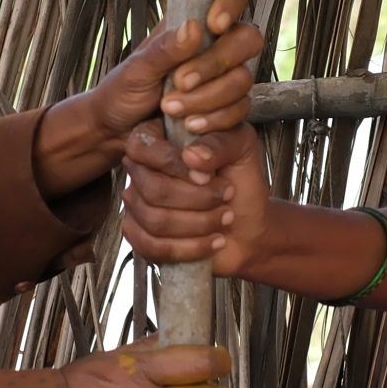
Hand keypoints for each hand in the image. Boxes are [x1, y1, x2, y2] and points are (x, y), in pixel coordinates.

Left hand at [34, 0, 264, 194]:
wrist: (117, 131)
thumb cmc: (123, 90)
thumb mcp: (136, 68)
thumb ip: (164, 49)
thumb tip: (193, 26)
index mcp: (194, 17)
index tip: (214, 24)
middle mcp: (216, 42)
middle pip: (248, 38)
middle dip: (215, 63)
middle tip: (180, 81)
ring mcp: (225, 75)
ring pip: (244, 78)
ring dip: (209, 97)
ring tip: (170, 107)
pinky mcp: (228, 106)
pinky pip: (240, 109)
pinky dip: (215, 119)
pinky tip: (189, 125)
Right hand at [123, 122, 268, 277]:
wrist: (250, 225)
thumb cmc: (241, 181)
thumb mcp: (241, 148)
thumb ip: (219, 143)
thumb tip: (191, 155)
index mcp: (157, 139)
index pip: (142, 147)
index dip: (174, 164)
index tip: (209, 176)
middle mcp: (140, 170)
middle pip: (153, 189)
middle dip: (198, 199)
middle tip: (226, 196)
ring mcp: (137, 204)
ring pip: (155, 220)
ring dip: (199, 223)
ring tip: (225, 218)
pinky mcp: (140, 236)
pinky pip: (152, 247)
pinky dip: (189, 248)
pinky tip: (212, 242)